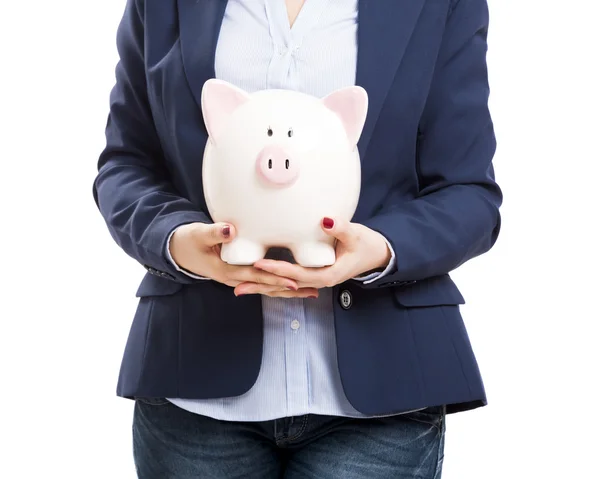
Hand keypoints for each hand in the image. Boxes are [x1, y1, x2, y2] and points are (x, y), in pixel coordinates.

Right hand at [170, 222, 314, 295]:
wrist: (178, 250)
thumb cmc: (189, 241)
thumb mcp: (199, 234)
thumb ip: (215, 232)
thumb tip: (230, 230)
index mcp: (227, 270)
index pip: (256, 277)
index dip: (274, 279)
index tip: (293, 281)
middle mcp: (234, 278)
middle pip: (266, 287)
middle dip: (288, 289)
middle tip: (311, 289)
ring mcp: (238, 278)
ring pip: (266, 288)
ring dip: (287, 291)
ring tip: (310, 292)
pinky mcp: (240, 274)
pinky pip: (262, 283)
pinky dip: (278, 286)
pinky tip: (293, 286)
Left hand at [234, 217, 391, 294]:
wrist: (376, 254)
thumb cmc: (366, 244)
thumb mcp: (355, 235)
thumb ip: (340, 228)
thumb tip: (325, 220)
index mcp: (328, 274)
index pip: (297, 273)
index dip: (277, 269)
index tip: (259, 264)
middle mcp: (319, 280)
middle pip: (285, 285)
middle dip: (263, 284)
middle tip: (237, 284)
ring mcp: (315, 279)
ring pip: (285, 286)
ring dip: (263, 286)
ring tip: (239, 287)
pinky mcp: (312, 274)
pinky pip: (289, 281)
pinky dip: (273, 281)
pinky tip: (258, 279)